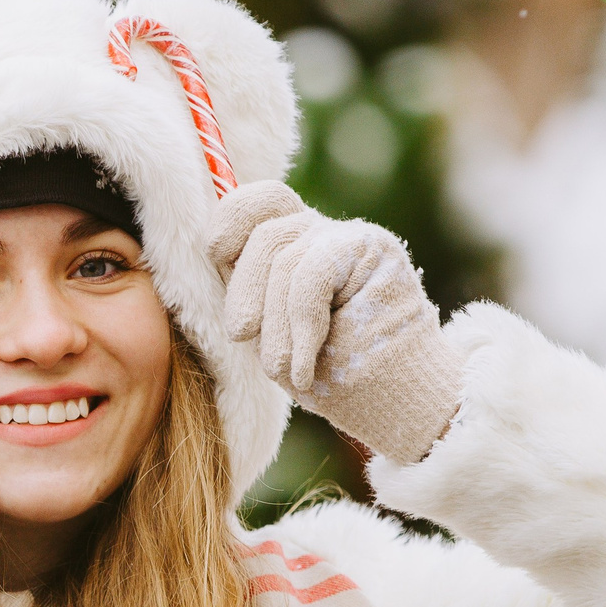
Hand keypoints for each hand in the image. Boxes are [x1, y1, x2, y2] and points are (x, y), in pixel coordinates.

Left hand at [208, 181, 466, 464]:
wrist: (392, 401)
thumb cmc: (327, 374)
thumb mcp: (269, 333)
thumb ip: (247, 292)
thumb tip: (213, 247)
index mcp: (291, 245)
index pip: (255, 204)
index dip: (228, 223)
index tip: (218, 257)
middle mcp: (321, 233)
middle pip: (264, 232)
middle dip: (243, 289)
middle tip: (242, 335)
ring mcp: (350, 237)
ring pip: (284, 257)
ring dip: (275, 324)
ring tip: (285, 368)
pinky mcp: (375, 249)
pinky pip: (312, 274)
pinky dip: (301, 326)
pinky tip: (305, 366)